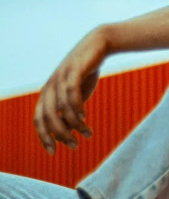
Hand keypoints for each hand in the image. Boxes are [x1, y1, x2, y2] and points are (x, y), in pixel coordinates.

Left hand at [34, 27, 108, 153]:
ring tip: (87, 133)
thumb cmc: (86, 72)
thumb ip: (69, 111)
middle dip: (60, 134)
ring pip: (62, 107)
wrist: (98, 45)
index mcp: (47, 93)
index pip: (39, 119)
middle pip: (48, 116)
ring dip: (74, 124)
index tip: (53, 153)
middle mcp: (50, 85)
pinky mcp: (73, 69)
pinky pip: (71, 92)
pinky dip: (76, 106)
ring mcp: (61, 76)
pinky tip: (84, 116)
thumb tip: (66, 135)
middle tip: (74, 145)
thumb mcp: (76, 96)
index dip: (43, 137)